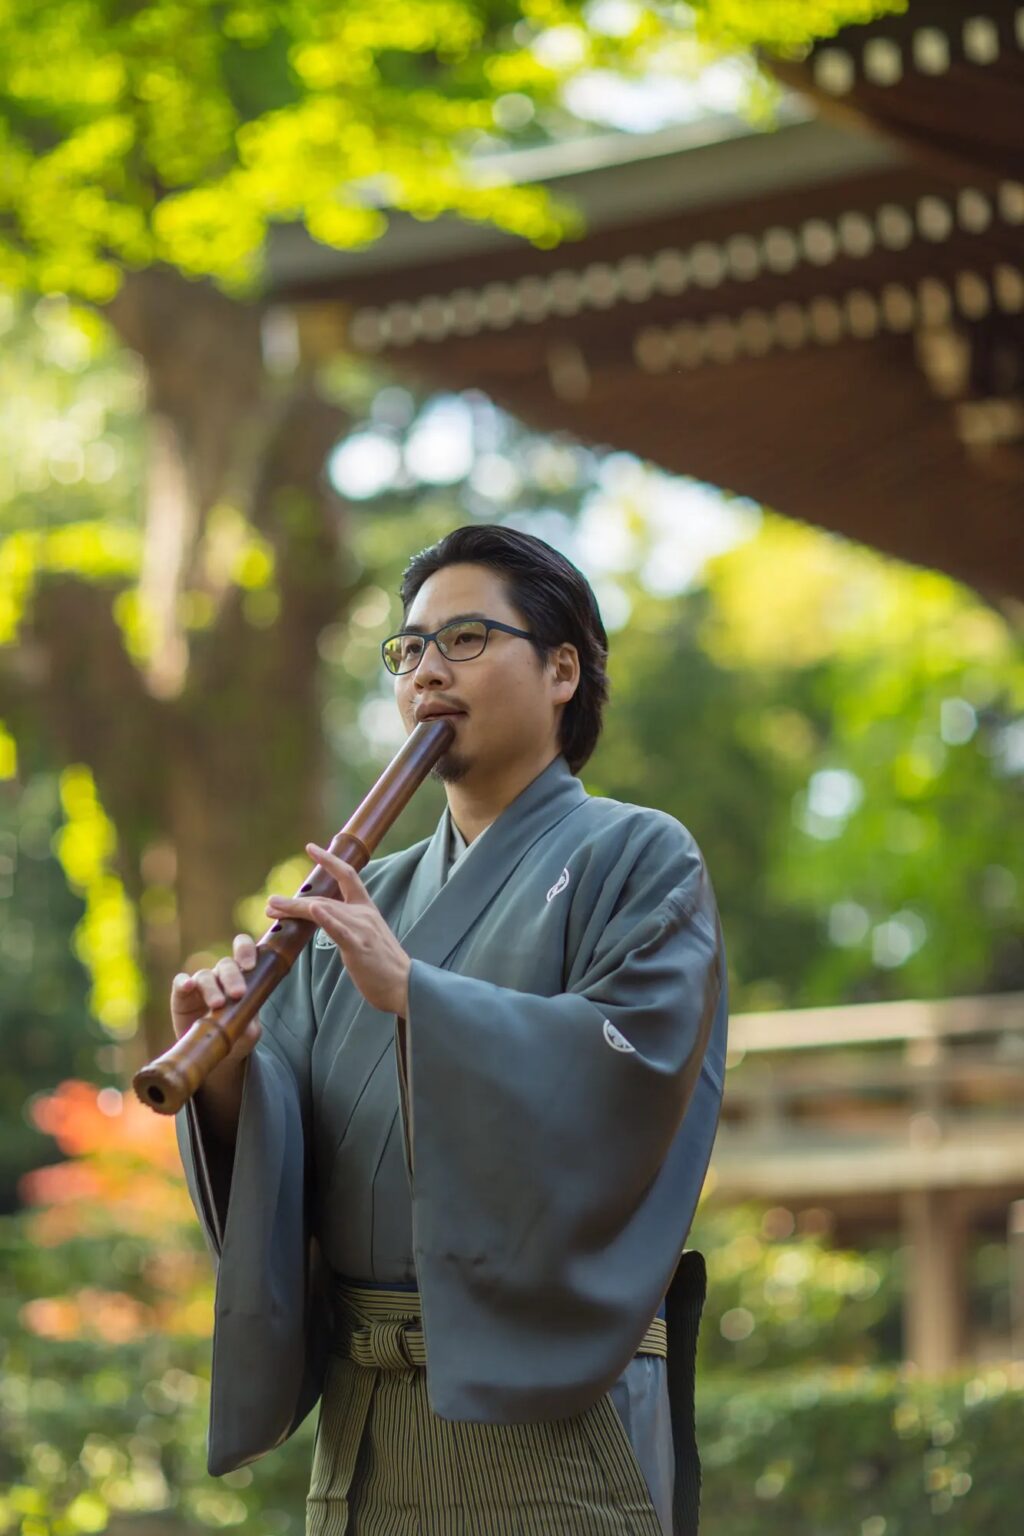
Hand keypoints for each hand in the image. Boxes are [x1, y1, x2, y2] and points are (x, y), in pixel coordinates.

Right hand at [169, 933, 262, 1071]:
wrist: (215, 1054)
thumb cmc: (237, 1036)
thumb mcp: (249, 1033)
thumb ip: (250, 1026)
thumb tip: (247, 1024)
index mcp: (243, 977)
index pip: (245, 952)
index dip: (246, 952)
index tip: (251, 966)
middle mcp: (222, 976)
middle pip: (226, 964)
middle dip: (233, 977)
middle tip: (239, 993)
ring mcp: (201, 984)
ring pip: (205, 975)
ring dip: (212, 988)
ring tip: (218, 1004)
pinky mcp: (182, 996)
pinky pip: (180, 982)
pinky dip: (183, 983)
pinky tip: (188, 986)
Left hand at [266, 844, 410, 1016]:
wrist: (405, 985)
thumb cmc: (383, 965)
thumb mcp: (365, 936)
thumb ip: (347, 924)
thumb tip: (324, 918)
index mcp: (367, 909)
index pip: (347, 876)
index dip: (329, 860)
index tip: (310, 847)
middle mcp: (364, 914)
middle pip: (324, 899)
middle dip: (295, 900)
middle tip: (271, 902)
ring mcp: (362, 930)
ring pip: (325, 911)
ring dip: (297, 907)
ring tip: (274, 907)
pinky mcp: (359, 948)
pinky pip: (340, 931)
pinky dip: (326, 919)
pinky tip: (313, 909)